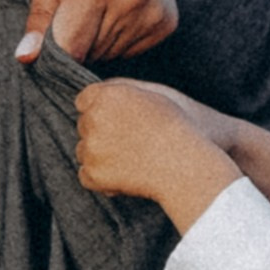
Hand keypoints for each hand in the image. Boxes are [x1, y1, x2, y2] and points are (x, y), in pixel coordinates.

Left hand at [16, 0, 178, 64]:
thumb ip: (40, 13)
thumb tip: (27, 58)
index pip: (71, 49)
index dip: (54, 50)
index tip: (49, 36)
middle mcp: (132, 1)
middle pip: (90, 54)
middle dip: (75, 38)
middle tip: (75, 3)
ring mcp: (154, 13)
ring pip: (110, 54)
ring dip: (97, 38)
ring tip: (99, 0)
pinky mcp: (168, 21)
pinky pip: (131, 50)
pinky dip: (118, 36)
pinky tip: (118, 5)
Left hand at [75, 82, 240, 231]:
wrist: (185, 165)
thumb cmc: (178, 128)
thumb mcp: (154, 95)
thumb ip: (122, 91)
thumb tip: (101, 95)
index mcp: (107, 96)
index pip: (84, 99)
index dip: (100, 110)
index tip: (116, 121)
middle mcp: (93, 119)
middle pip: (84, 125)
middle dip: (101, 132)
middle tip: (130, 142)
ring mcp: (90, 147)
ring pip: (84, 151)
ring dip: (100, 156)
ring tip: (132, 159)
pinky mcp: (93, 173)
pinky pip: (86, 176)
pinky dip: (101, 179)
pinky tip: (125, 175)